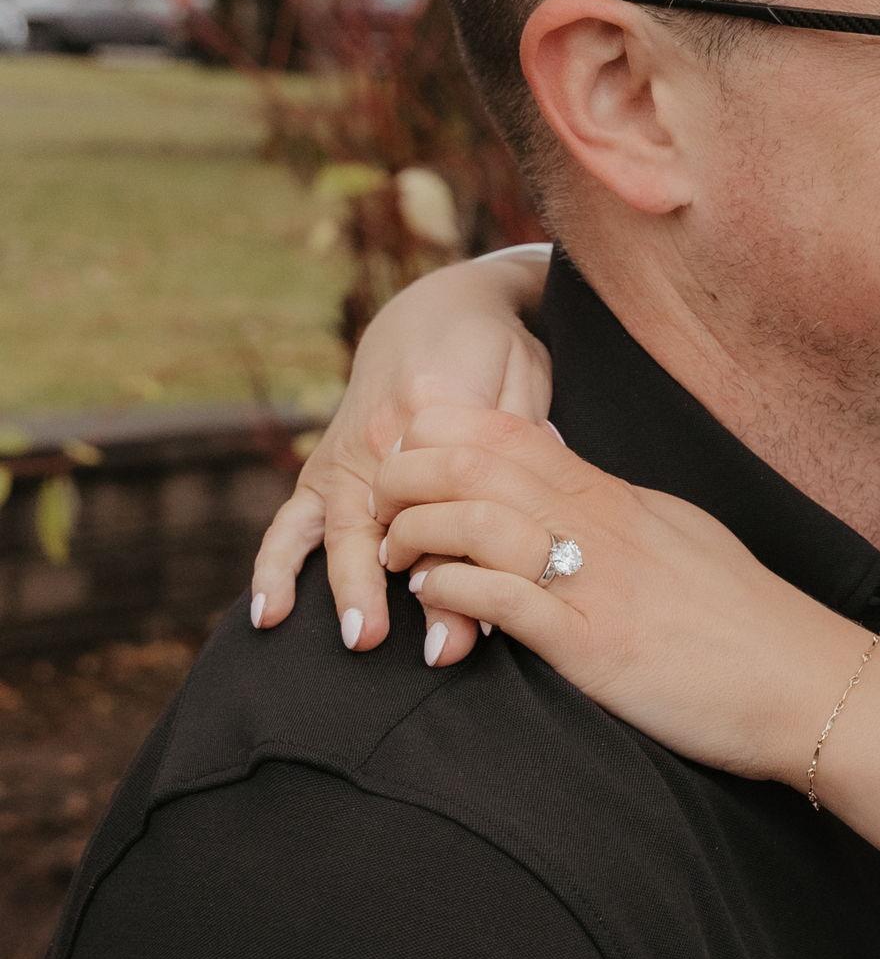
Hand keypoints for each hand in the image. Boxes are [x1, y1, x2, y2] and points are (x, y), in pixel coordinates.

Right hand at [249, 248, 553, 663]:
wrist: (442, 308)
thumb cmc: (500, 355)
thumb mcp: (525, 389)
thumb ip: (523, 447)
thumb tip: (529, 515)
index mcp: (439, 412)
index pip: (454, 505)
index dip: (473, 565)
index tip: (494, 623)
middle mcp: (384, 436)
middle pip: (397, 524)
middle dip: (421, 590)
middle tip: (437, 650)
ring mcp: (347, 450)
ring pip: (340, 526)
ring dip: (347, 585)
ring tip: (360, 639)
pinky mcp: (327, 463)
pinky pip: (293, 518)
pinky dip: (277, 564)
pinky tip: (271, 613)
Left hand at [374, 406, 873, 784]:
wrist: (807, 682)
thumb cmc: (748, 623)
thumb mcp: (681, 543)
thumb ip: (619, 518)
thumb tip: (570, 500)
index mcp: (619, 498)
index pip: (510, 431)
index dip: (442, 432)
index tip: (411, 459)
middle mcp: (603, 525)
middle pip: (476, 463)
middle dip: (407, 475)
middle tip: (383, 507)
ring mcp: (597, 581)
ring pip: (476, 520)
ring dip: (418, 532)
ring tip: (401, 558)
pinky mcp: (595, 644)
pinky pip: (501, 596)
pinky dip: (452, 591)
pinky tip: (437, 601)